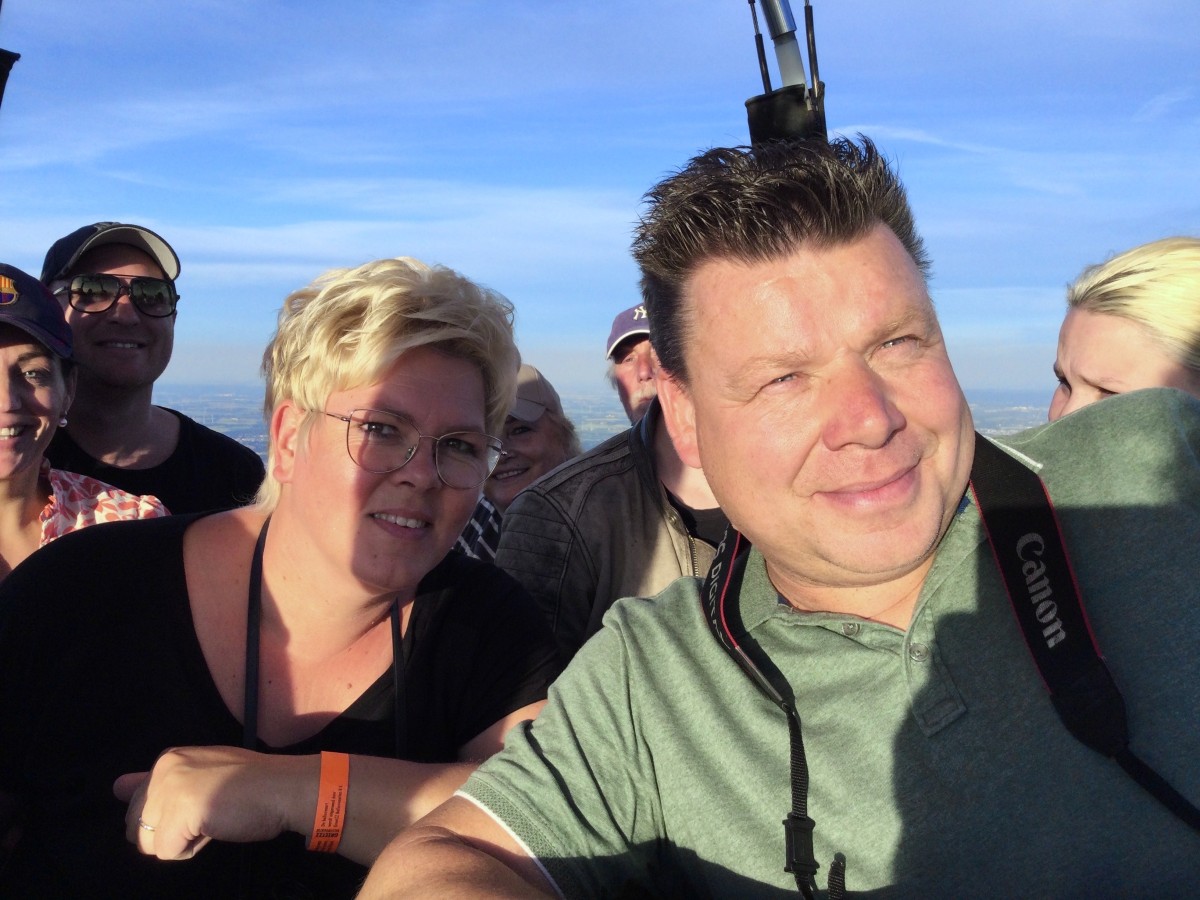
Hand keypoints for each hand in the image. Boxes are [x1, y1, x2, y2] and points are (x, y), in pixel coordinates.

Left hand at [114, 746, 314, 859]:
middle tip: (207, 813)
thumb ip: (158, 782)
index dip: (167, 816)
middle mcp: (164, 769)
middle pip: (138, 825)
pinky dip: (190, 850)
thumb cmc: (251, 783)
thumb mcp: (200, 773)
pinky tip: (215, 829)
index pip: (137, 805)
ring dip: (179, 841)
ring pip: (148, 841)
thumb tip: (116, 788)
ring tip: (212, 820)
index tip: (200, 803)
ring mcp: (172, 789)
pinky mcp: (183, 812)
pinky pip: (167, 852)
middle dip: (168, 831)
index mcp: (168, 759)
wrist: (284, 787)